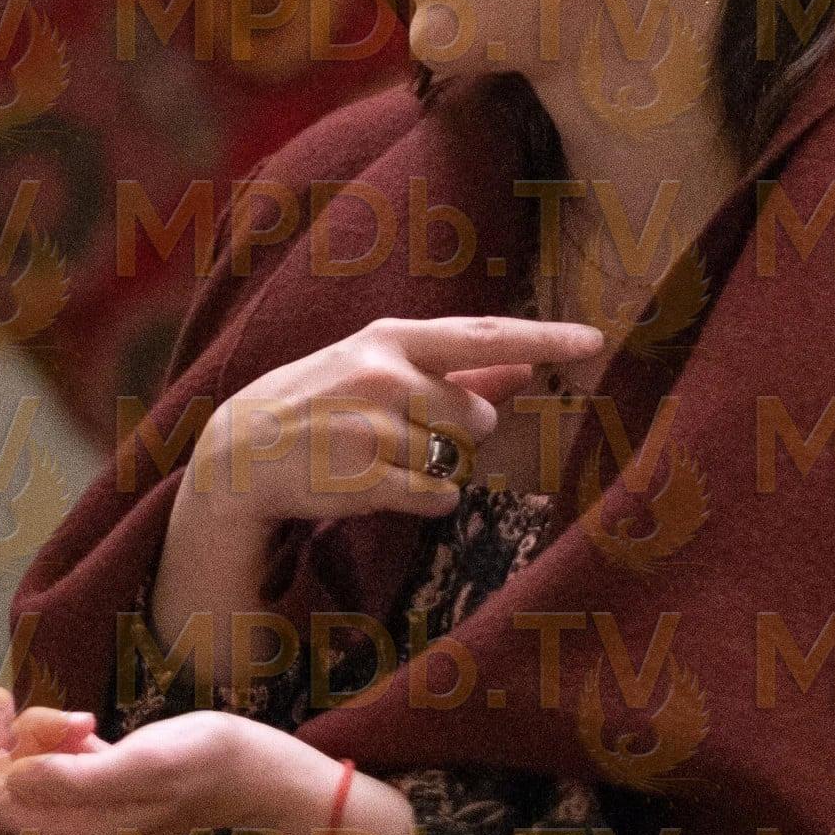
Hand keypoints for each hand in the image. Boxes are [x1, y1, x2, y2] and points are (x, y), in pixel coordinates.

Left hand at [0, 685, 274, 834]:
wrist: (249, 772)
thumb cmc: (202, 764)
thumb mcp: (140, 765)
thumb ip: (75, 780)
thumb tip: (15, 780)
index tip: (3, 699)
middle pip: (5, 779)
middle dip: (23, 735)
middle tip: (70, 714)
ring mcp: (77, 820)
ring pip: (26, 766)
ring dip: (47, 731)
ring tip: (89, 722)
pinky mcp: (90, 799)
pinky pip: (49, 763)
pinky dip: (60, 737)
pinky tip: (92, 728)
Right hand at [180, 315, 608, 530]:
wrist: (240, 449)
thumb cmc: (318, 401)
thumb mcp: (375, 368)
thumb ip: (452, 368)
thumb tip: (525, 364)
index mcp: (390, 340)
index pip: (483, 336)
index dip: (543, 338)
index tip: (594, 340)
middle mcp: (386, 377)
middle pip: (478, 416)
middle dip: (455, 433)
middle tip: (402, 433)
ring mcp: (375, 429)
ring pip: (458, 460)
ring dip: (434, 468)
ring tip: (384, 458)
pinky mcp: (369, 479)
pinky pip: (438, 496)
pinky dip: (422, 498)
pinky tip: (381, 485)